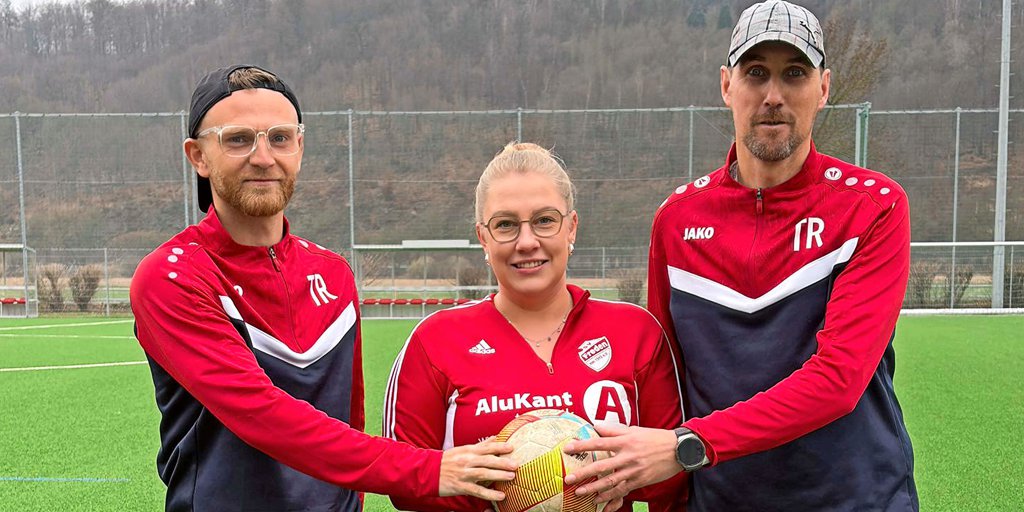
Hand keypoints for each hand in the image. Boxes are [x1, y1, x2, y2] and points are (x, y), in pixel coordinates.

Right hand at [438, 438, 517, 500]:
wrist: (428, 472)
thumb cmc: (448, 460)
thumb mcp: (463, 449)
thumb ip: (480, 445)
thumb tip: (495, 437)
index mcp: (468, 451)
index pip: (486, 447)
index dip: (499, 446)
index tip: (512, 447)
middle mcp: (466, 461)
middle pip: (487, 460)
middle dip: (502, 462)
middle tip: (516, 464)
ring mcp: (464, 474)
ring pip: (483, 474)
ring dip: (498, 475)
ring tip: (511, 476)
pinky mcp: (461, 486)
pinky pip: (477, 490)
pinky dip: (490, 493)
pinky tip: (501, 496)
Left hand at [562, 423, 681, 503]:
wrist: (679, 450)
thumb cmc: (655, 438)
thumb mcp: (634, 430)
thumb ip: (614, 430)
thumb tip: (596, 426)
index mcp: (625, 441)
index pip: (599, 443)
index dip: (582, 445)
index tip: (568, 448)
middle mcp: (628, 456)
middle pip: (602, 466)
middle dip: (583, 473)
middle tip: (569, 478)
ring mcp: (634, 470)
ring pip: (610, 482)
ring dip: (593, 488)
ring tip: (580, 492)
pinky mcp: (640, 480)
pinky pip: (622, 490)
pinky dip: (609, 496)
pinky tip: (598, 500)